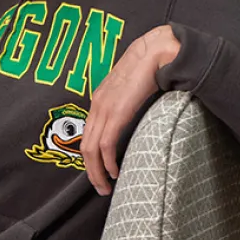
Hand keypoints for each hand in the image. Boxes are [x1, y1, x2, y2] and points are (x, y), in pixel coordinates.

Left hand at [81, 25, 179, 194]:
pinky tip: (114, 172)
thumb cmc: (148, 69)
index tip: (99, 172)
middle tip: (100, 187)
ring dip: (97, 172)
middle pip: (84, 146)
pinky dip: (107, 162)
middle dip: (90, 171)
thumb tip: (131, 119)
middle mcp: (97, 105)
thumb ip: (126, 104)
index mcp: (99, 100)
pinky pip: (105, 144)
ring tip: (105, 187)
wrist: (156, 52)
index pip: (87, 135)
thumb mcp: (131, 90)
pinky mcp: (116, 113)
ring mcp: (104, 109)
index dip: (90, 157)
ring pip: (91, 149)